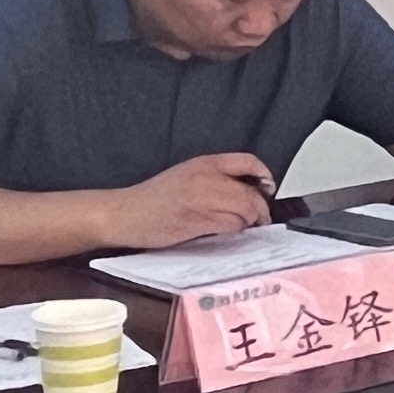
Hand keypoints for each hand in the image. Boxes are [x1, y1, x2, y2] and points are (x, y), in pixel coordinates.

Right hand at [110, 152, 273, 247]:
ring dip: (249, 222)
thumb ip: (215, 178)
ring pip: (245, 210)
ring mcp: (202, 199)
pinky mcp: (198, 220)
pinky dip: (235, 231)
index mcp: (204, 163)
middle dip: (260, 208)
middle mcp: (206, 178)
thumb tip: (247, 191)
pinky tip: (228, 232)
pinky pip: (231, 225)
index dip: (264, 175)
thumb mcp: (187, 175)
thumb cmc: (154, 198)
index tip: (267, 187)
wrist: (126, 213)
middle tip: (260, 218)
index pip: (248, 161)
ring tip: (244, 226)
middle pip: (251, 192)